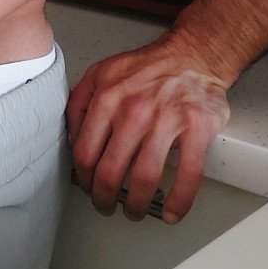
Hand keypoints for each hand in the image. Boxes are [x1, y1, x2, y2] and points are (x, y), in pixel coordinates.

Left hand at [65, 36, 229, 223]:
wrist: (191, 55)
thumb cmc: (146, 68)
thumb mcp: (101, 73)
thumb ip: (80, 102)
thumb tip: (71, 137)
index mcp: (107, 98)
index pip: (85, 152)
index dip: (84, 179)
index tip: (88, 188)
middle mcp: (134, 110)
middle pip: (110, 171)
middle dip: (104, 198)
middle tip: (106, 205)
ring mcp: (166, 120)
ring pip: (144, 179)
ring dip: (136, 205)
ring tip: (134, 211)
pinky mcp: (196, 129)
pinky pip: (188, 175)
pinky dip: (178, 202)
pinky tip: (171, 213)